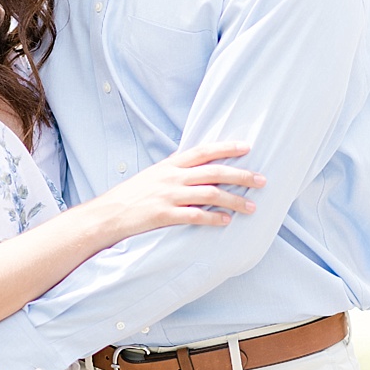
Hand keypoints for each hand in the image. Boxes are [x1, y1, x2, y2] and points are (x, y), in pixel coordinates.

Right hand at [90, 140, 264, 242]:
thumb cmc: (131, 196)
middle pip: (213, 172)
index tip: (248, 147)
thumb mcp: (152, 176)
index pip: (203, 151)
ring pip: (209, 194)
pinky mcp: (164, 214)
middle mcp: (171, 177)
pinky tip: (226, 222)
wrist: (107, 214)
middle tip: (262, 180)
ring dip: (234, 200)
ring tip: (251, 207)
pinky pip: (194, 216)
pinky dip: (213, 218)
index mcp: (169, 165)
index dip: (226, 148)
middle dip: (241, 175)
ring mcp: (168, 195)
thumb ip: (175, 171)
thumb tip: (197, 167)